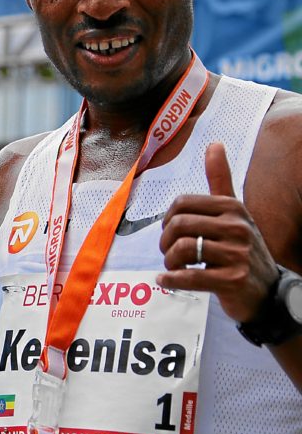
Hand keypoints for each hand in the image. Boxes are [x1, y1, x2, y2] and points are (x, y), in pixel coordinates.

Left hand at [158, 142, 278, 322]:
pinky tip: (167, 280)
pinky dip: (171, 280)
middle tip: (169, 253)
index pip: (181, 204)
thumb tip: (214, 143)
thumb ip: (221, 180)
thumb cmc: (241, 247)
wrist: (267, 290)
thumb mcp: (234, 212)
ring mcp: (237, 254)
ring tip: (174, 267)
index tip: (171, 233)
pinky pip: (189, 277)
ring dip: (169, 262)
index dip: (167, 220)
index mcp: (233, 208)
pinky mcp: (233, 280)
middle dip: (165, 242)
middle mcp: (238, 227)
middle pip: (178, 226)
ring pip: (181, 250)